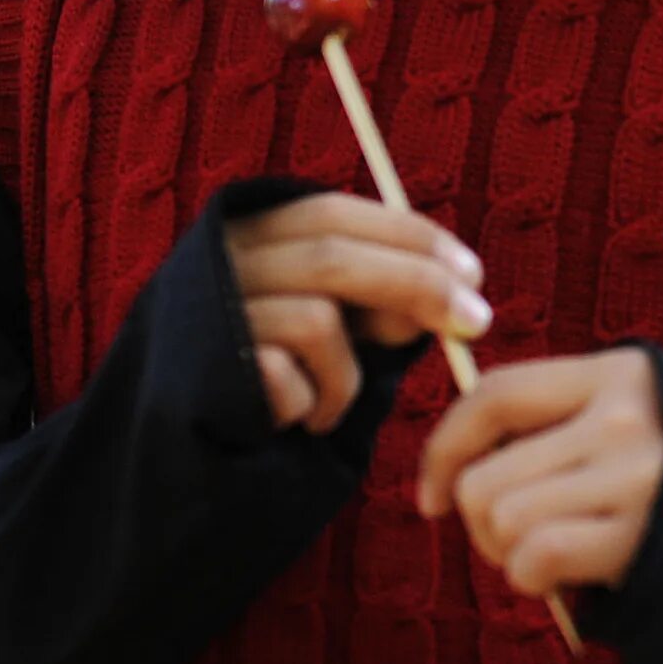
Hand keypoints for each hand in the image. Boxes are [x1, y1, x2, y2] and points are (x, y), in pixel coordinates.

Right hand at [224, 192, 488, 434]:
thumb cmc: (274, 372)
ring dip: (346, 375)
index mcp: (250, 233)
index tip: (472, 273)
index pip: (333, 214)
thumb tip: (453, 294)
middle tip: (476, 324)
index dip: (408, 237)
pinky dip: (312, 406)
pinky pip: (287, 379)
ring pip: (316, 321)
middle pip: (331, 256)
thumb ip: (380, 299)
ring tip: (331, 403)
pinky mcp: (201, 370)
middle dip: (417, 285)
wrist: (186, 449)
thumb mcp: (334, 324)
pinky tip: (296, 421)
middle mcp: (221, 261)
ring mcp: (207, 314)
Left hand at [416, 348, 662, 596]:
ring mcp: (637, 471)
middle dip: (483, 527)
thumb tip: (455, 459)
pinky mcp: (643, 531)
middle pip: (483, 476)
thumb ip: (566, 424)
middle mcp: (627, 413)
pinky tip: (570, 582)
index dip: (443, 449)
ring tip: (557, 561)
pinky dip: (535, 580)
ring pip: (501, 517)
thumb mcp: (637, 428)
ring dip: (511, 557)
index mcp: (622, 372)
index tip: (429, 497)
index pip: (496, 394)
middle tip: (524, 545)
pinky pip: (535, 555)